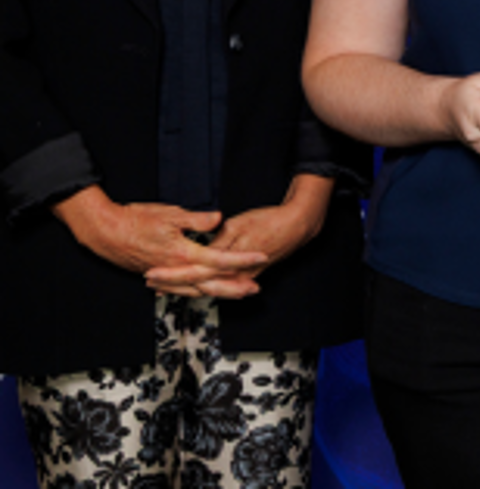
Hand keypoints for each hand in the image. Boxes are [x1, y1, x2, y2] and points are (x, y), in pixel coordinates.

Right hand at [53, 186, 266, 297]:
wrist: (105, 231)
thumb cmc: (136, 219)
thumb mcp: (170, 214)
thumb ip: (197, 220)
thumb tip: (219, 219)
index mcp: (183, 253)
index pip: (220, 259)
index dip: (242, 259)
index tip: (261, 257)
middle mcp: (176, 269)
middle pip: (212, 283)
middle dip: (235, 286)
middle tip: (256, 288)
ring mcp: (166, 274)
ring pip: (197, 289)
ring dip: (219, 291)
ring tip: (238, 292)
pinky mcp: (159, 275)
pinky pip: (182, 288)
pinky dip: (197, 291)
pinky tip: (205, 290)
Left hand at [144, 175, 335, 299]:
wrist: (298, 225)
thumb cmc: (269, 221)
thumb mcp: (239, 224)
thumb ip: (217, 239)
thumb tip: (198, 248)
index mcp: (229, 261)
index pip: (194, 272)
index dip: (171, 274)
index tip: (152, 273)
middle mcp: (234, 275)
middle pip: (197, 286)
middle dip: (173, 286)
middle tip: (151, 285)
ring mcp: (242, 278)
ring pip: (207, 290)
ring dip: (185, 290)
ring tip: (164, 289)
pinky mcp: (247, 276)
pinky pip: (220, 287)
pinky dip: (203, 288)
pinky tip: (194, 288)